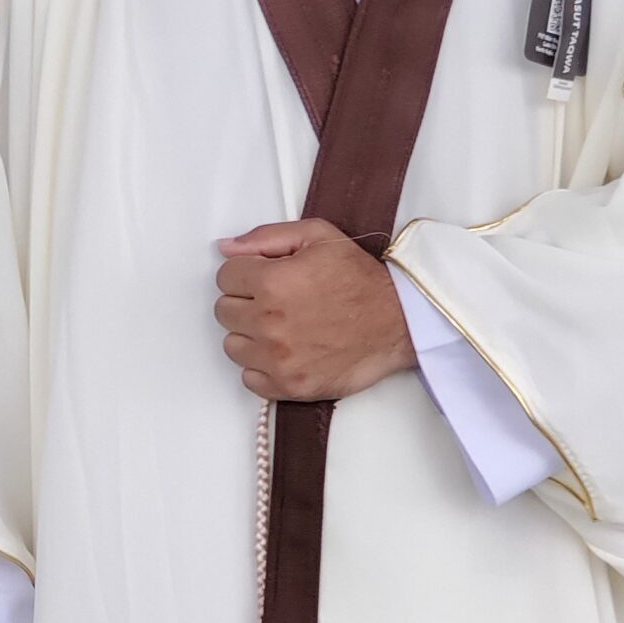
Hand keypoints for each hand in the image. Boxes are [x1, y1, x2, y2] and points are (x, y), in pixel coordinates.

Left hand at [214, 217, 413, 400]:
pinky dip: (262, 367)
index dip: (246, 274)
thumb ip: (265, 237)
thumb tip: (226, 248)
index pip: (225, 277)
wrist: (398, 322)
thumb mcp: (318, 236)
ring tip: (282, 327)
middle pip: (224, 311)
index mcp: (271, 282)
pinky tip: (284, 352)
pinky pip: (250, 379)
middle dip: (246, 302)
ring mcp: (278, 358)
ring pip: (233, 346)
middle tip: (277, 301)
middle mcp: (269, 322)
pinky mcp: (289, 386)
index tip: (266, 278)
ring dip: (251, 336)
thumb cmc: (361, 280)